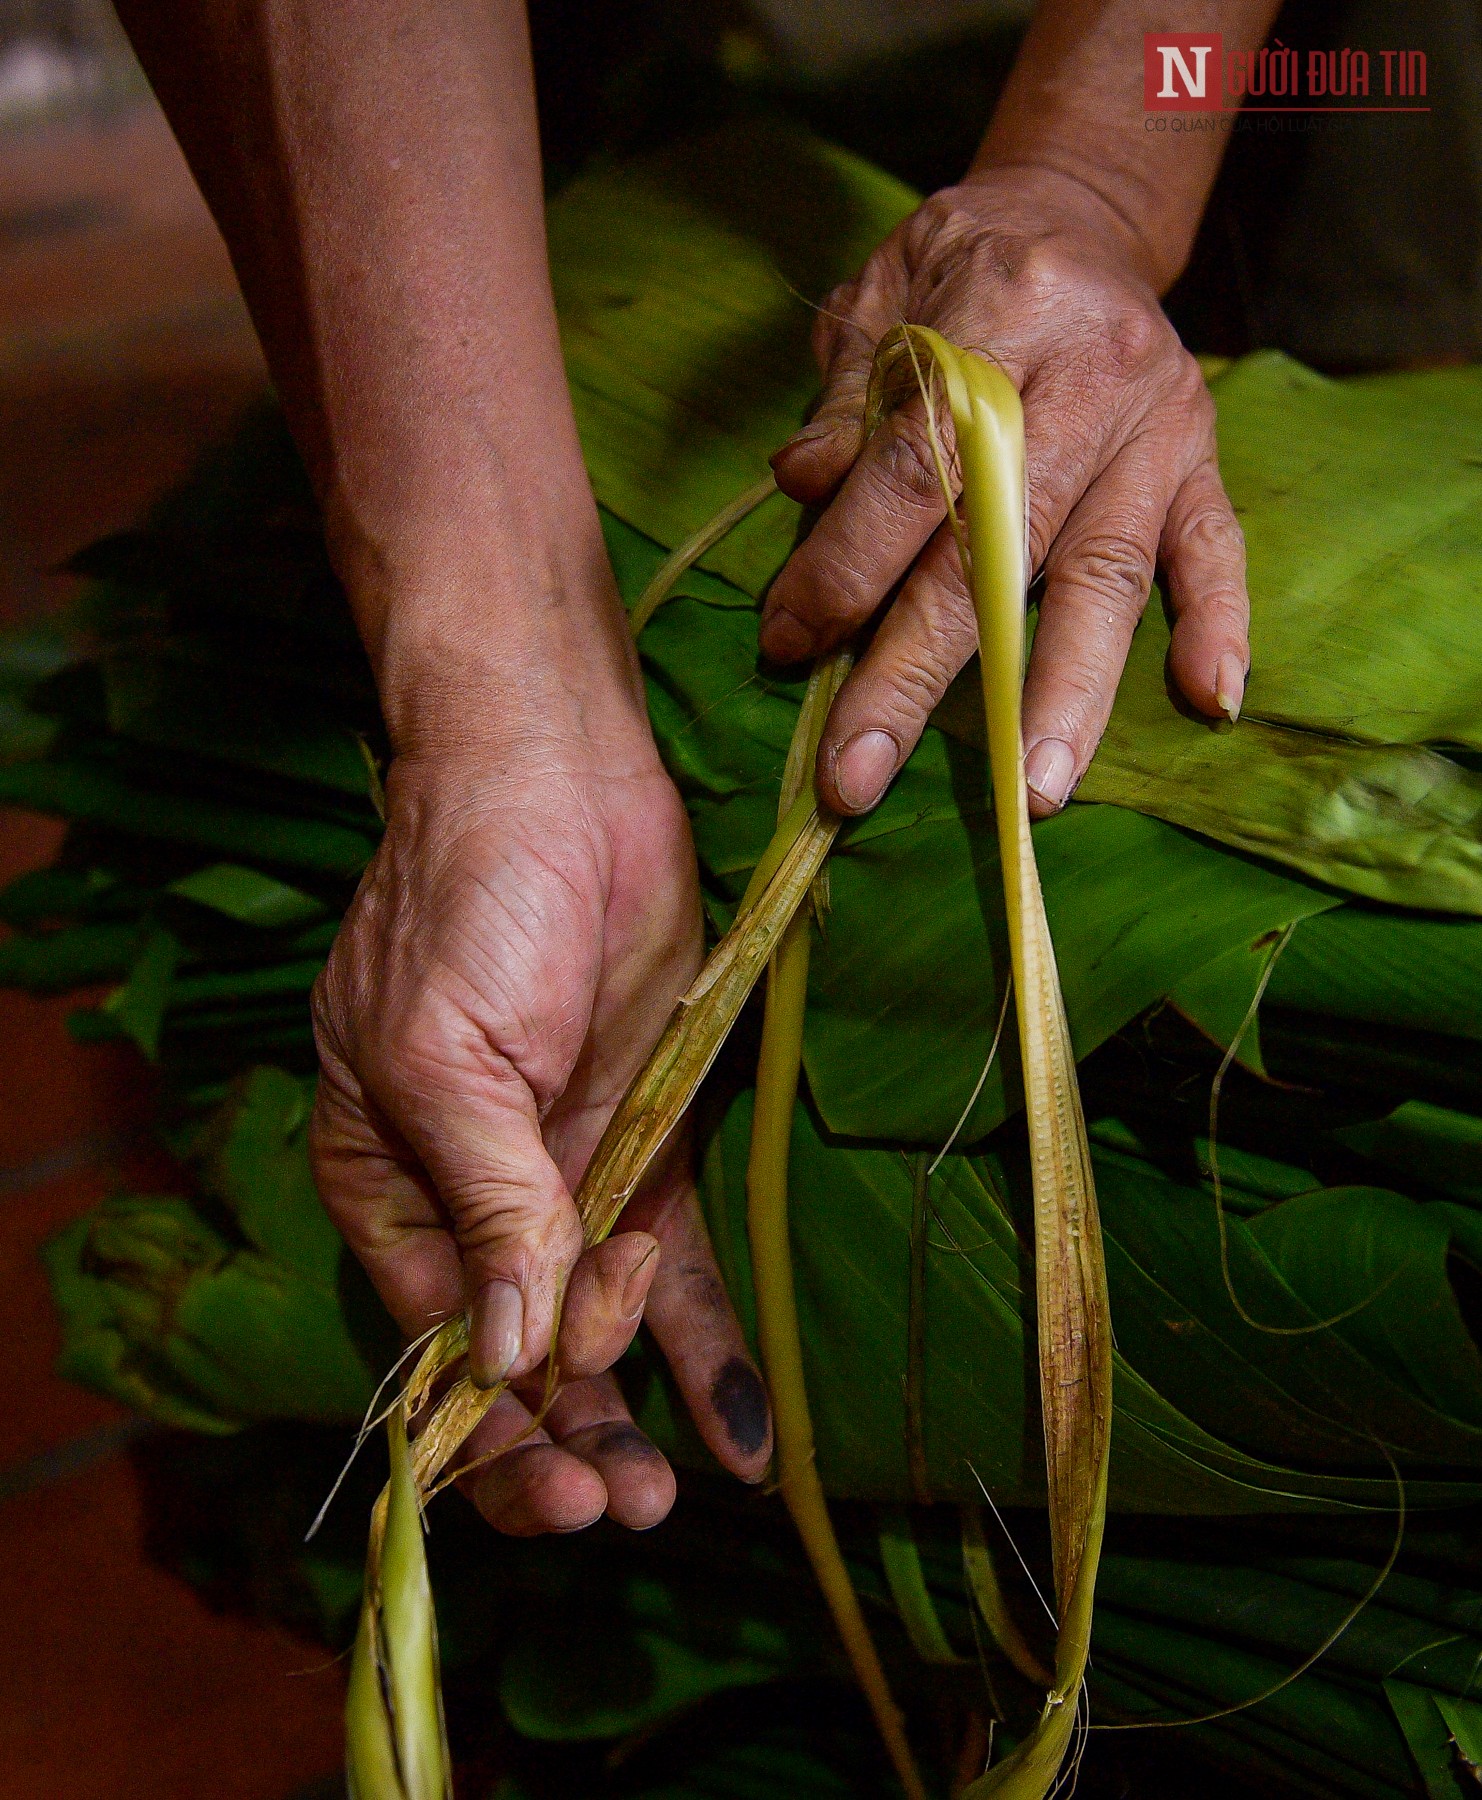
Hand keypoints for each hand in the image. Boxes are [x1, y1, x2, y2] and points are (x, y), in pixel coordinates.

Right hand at [310, 722, 771, 1535]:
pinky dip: (702, 1341)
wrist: (562, 781)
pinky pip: (675, 1261)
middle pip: (519, 1356)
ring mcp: (569, 1173)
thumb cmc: (468, 901)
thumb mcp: (446, 1054)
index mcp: (388, 1187)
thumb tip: (507, 1358)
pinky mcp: (651, 1136)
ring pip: (600, 1327)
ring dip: (633, 1410)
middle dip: (567, 1440)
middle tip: (631, 1504)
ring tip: (682, 1488)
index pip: (431, 1344)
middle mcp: (476, 1201)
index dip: (488, 1431)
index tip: (558, 1490)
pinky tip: (738, 1422)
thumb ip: (484, 1203)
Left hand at [761, 163, 1249, 818]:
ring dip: (1068, 692)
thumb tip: (799, 486)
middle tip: (861, 773)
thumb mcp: (881, 299)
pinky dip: (1218, 623)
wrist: (1076, 218)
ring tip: (1037, 792)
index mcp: (1000, 311)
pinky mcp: (1202, 463)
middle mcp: (1094, 372)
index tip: (787, 642)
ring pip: (1108, 574)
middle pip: (998, 544)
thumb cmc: (956, 273)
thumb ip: (845, 400)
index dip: (845, 562)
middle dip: (920, 670)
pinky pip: (1217, 549)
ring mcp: (1161, 425)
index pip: (916, 464)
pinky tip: (1209, 702)